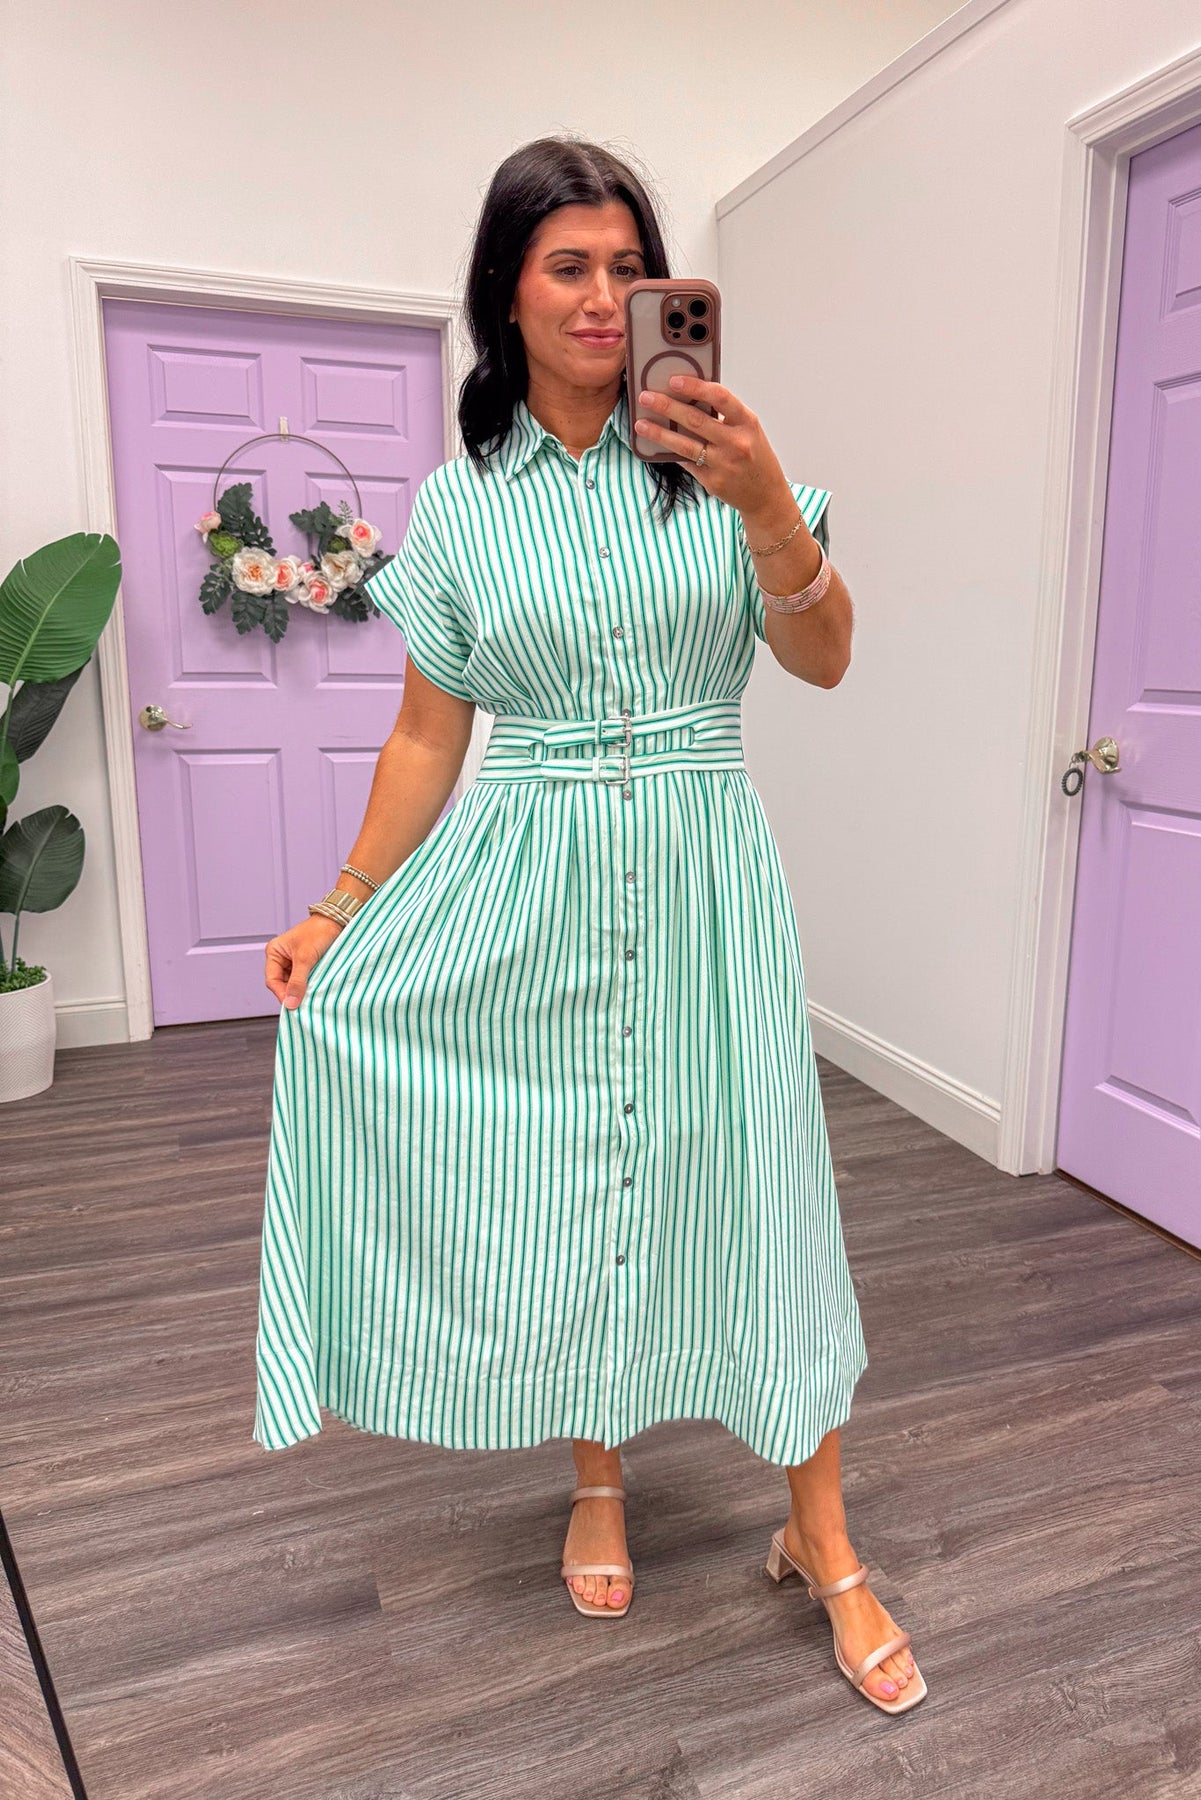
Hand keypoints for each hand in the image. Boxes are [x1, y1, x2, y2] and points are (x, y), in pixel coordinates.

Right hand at [265, 914, 343, 1009]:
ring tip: (311, 996)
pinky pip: (304, 980)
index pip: (272, 981)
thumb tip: (290, 1003)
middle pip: (282, 984)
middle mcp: (281, 957)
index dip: (282, 994)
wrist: (338, 921)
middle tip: (304, 1004)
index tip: (293, 1006)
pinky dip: (309, 986)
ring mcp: (293, 961)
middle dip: (292, 993)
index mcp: (274, 952)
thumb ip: (297, 982)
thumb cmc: (318, 932)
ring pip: (294, 983)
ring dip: (302, 990)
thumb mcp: (305, 958)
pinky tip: (316, 990)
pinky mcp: (306, 964)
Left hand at [633, 375, 792, 517]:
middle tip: (646, 397)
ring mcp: (724, 465)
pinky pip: (687, 463)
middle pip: (696, 420)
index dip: (695, 387)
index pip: (720, 397)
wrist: (766, 494)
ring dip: (659, 433)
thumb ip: (724, 414)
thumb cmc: (754, 455)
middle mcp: (736, 443)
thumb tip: (688, 397)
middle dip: (667, 406)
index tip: (673, 380)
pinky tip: (655, 445)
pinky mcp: (713, 482)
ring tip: (640, 423)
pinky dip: (671, 453)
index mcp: (747, 422)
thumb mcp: (748, 429)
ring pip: (685, 445)